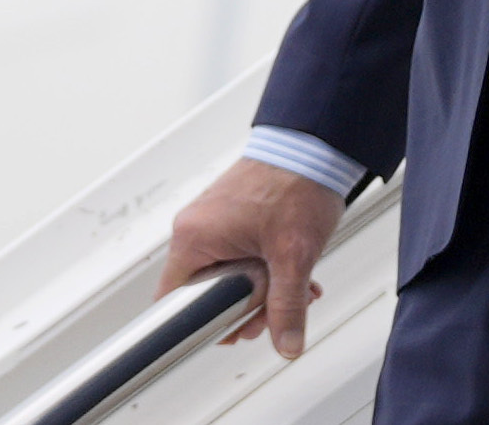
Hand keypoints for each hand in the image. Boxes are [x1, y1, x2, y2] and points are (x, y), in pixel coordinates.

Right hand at [159, 157, 345, 357]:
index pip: (174, 302)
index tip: (235, 329)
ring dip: (264, 289)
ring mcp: (213, 222)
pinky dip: (266, 268)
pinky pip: (239, 256)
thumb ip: (287, 306)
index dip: (205, 324)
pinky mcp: (231, 216)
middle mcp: (196, 229)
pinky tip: (296, 273)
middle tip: (277, 310)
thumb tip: (286, 344)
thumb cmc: (296, 183)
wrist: (314, 144)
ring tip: (298, 287)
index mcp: (194, 238)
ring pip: (229, 277)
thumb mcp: (293, 255)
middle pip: (207, 293)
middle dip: (248, 307)